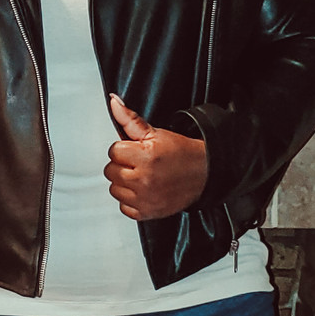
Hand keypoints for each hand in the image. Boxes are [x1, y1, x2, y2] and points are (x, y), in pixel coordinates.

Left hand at [105, 93, 208, 220]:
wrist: (204, 173)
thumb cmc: (181, 153)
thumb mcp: (156, 132)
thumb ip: (130, 119)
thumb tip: (113, 102)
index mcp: (146, 156)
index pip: (113, 151)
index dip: (124, 149)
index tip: (135, 150)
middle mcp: (144, 179)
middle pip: (110, 171)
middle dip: (122, 165)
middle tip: (139, 163)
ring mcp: (145, 199)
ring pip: (114, 190)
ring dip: (124, 183)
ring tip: (141, 176)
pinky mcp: (147, 213)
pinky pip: (124, 207)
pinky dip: (131, 201)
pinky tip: (143, 191)